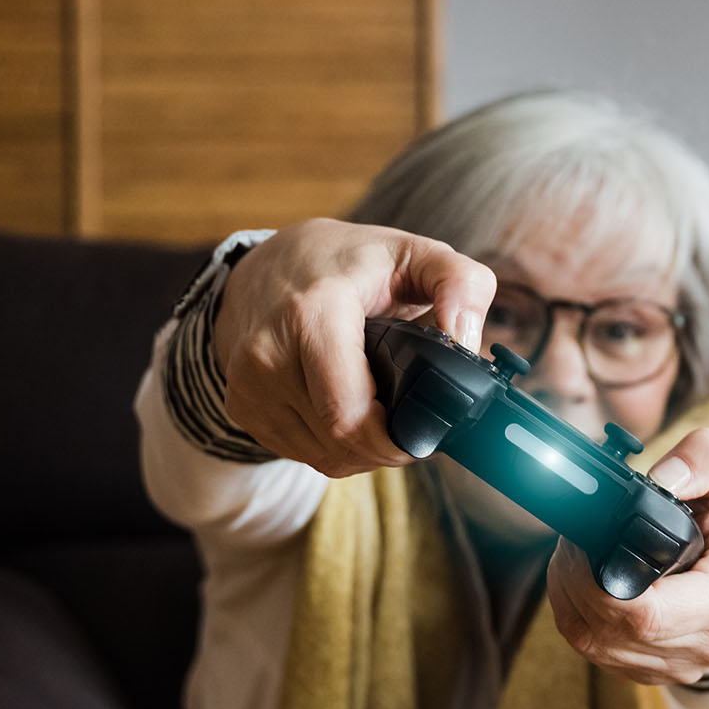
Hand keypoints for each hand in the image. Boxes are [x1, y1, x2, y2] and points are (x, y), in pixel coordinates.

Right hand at [209, 219, 496, 476]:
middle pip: (340, 441)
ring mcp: (249, 385)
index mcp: (312, 313)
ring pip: (324, 456)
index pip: (348, 413)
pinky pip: (303, 454)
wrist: (264, 265)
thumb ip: (462, 283)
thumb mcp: (416, 252)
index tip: (427, 428)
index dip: (396, 437)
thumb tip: (466, 338)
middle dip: (389, 446)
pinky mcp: (242, 408)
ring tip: (385, 413)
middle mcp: (268, 354)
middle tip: (416, 424)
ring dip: (365, 450)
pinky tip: (353, 414)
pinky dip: (337, 447)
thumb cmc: (348, 262)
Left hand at [546, 427, 708, 684]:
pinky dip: (577, 615)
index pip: (645, 614)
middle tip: (570, 540)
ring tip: (574, 556)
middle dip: (574, 582)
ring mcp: (678, 667)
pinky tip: (581, 582)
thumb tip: (662, 480)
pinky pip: (595, 652)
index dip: (595, 580)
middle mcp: (706, 645)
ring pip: (594, 645)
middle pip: (609, 631)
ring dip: (570, 598)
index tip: (583, 539)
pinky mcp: (652, 672)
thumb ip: (703, 460)